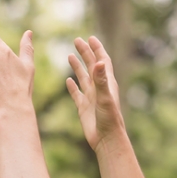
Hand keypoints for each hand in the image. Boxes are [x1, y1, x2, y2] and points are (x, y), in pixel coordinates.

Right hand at [67, 36, 124, 151]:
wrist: (106, 139)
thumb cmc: (109, 119)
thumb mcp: (105, 97)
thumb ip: (101, 79)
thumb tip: (99, 61)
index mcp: (107, 83)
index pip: (102, 61)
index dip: (97, 49)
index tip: (90, 38)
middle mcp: (99, 88)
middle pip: (91, 66)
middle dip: (85, 53)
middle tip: (76, 40)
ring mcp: (91, 97)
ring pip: (83, 78)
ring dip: (77, 66)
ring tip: (69, 55)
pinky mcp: (83, 107)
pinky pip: (77, 94)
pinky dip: (72, 86)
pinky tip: (68, 80)